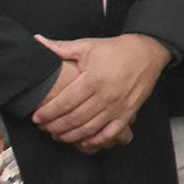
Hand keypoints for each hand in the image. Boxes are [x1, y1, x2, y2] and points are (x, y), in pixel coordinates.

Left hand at [31, 33, 170, 149]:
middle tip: (44, 128)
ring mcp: (117, 107)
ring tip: (58, 135)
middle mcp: (105, 95)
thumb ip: (60, 47)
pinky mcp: (127, 114)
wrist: (146, 53)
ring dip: (71, 136)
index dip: (48, 112)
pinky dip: (95, 141)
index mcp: (93, 79)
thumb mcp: (87, 46)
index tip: (37, 117)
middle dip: (55, 126)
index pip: (65, 102)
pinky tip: (83, 142)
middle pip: (75, 118)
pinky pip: (110, 134)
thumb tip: (38, 41)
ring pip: (89, 129)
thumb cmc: (115, 50)